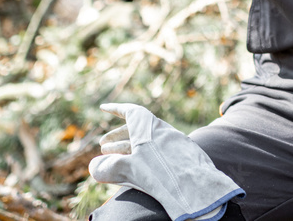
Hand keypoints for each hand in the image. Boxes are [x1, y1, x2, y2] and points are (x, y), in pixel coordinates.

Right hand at [89, 103, 242, 220]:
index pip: (130, 111)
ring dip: (130, 149)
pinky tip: (139, 170)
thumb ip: (109, 167)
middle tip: (103, 147)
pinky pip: (159, 151)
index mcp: (149, 127)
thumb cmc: (162, 173)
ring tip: (117, 161)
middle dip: (118, 137)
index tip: (103, 108)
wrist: (197, 184)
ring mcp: (174, 143)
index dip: (115, 109)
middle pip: (137, 129)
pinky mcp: (183, 155)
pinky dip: (145, 157)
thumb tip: (95, 168)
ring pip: (148, 141)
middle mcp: (162, 131)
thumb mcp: (129, 169)